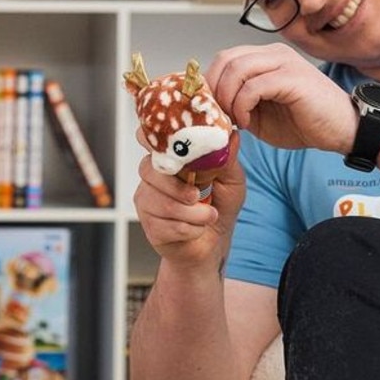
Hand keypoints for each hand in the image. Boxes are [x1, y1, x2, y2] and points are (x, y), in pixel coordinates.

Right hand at [134, 129, 243, 273]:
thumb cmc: (220, 206)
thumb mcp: (231, 180)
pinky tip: (195, 230)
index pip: (147, 139)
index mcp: (169, 160)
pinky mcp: (150, 227)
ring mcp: (147, 202)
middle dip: (181, 188)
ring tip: (207, 216)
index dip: (152, 139)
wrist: (214, 243)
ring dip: (195, 214)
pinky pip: (167, 226)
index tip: (171, 147)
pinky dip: (191, 230)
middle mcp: (152, 178)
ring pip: (164, 203)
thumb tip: (232, 136)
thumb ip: (227, 158)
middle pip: (151, 172)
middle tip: (199, 196)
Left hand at [206, 44, 356, 154]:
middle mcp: (274, 53)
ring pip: (236, 69)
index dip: (209, 83)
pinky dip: (242, 105)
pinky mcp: (292, 77)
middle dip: (214, 90)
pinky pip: (253, 86)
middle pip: (226, 59)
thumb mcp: (258, 113)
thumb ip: (235, 103)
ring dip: (227, 98)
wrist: (342, 131)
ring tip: (233, 120)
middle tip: (217, 115)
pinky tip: (246, 122)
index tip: (208, 110)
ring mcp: (284, 62)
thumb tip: (207, 106)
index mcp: (264, 58)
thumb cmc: (303, 122)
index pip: (224, 59)